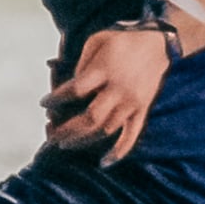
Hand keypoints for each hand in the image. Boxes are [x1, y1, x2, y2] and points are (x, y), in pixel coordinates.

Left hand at [42, 22, 171, 162]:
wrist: (159, 45)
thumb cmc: (122, 41)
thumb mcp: (97, 40)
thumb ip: (81, 63)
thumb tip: (69, 87)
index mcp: (105, 70)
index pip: (76, 90)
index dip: (57, 99)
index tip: (45, 104)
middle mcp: (119, 89)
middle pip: (90, 118)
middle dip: (67, 130)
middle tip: (51, 136)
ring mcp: (132, 103)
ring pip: (106, 130)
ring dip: (84, 141)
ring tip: (65, 145)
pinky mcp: (142, 111)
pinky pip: (131, 136)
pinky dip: (118, 152)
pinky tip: (104, 163)